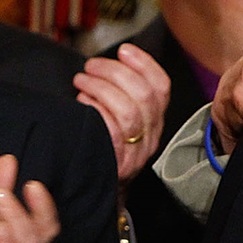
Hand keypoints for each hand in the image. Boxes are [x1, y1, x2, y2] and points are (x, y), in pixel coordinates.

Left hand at [75, 43, 172, 181]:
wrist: (102, 192)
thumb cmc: (105, 148)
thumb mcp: (124, 120)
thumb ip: (124, 94)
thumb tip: (112, 63)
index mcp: (155, 120)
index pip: (162, 87)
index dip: (144, 63)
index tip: (123, 50)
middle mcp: (151, 135)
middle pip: (143, 95)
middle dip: (114, 72)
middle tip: (91, 66)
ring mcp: (136, 151)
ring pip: (127, 110)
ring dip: (100, 88)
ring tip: (81, 81)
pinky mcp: (118, 161)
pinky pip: (111, 131)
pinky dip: (95, 110)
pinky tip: (81, 103)